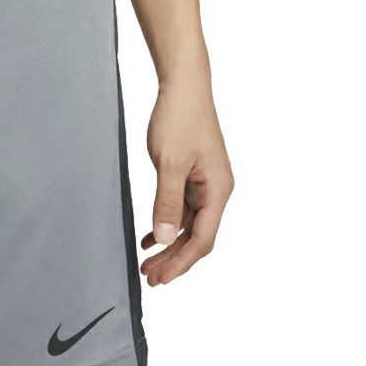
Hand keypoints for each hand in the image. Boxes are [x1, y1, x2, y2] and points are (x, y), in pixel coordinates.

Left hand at [140, 82, 233, 285]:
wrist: (183, 87)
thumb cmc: (180, 118)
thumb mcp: (169, 163)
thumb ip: (167, 202)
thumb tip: (165, 237)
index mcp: (218, 189)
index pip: (203, 238)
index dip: (181, 261)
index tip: (160, 277)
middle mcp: (217, 190)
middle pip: (197, 236)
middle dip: (174, 259)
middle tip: (149, 276)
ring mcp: (205, 184)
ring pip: (188, 225)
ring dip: (168, 245)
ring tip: (147, 263)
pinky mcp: (192, 176)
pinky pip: (181, 210)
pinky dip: (166, 224)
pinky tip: (149, 237)